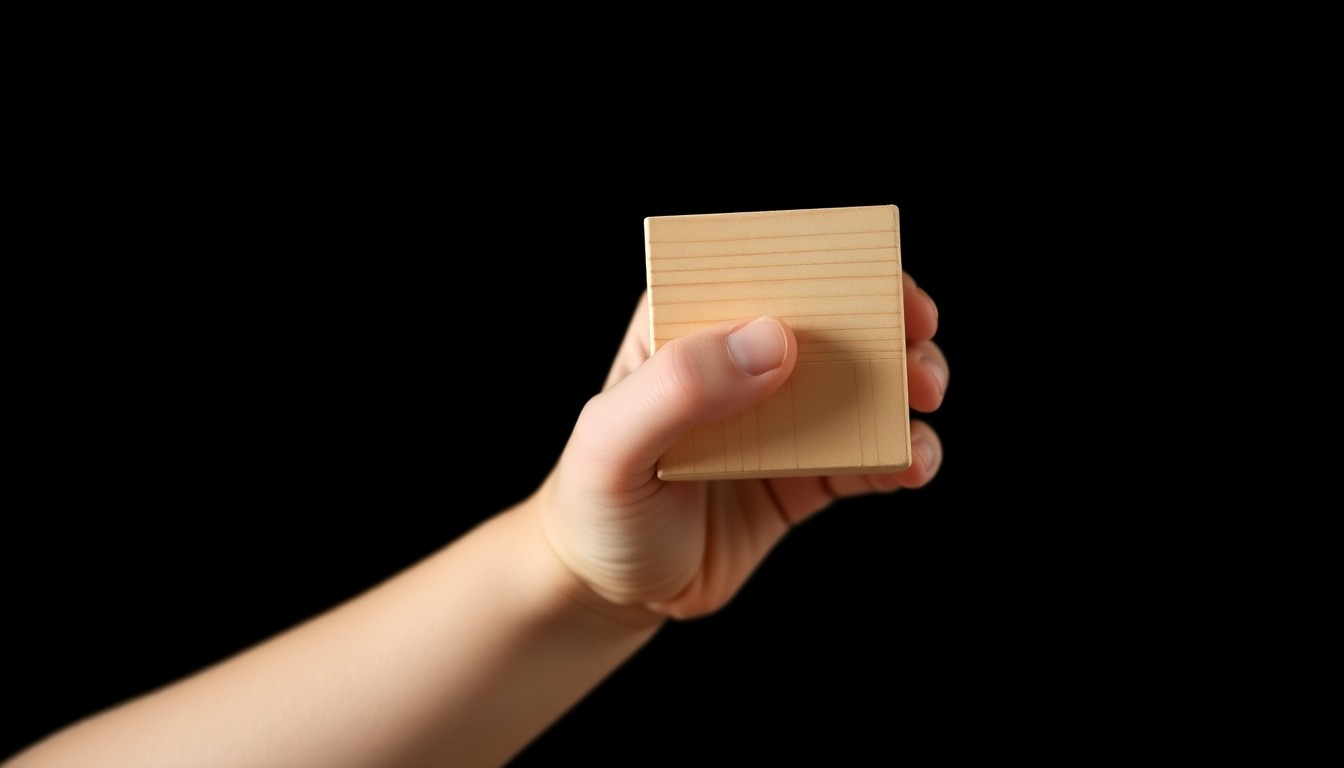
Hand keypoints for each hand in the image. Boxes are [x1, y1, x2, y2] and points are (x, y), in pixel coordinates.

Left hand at [537, 275, 945, 619]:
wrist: (607, 596)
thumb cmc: (595, 508)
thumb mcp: (612, 444)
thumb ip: (680, 388)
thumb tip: (775, 338)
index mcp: (687, 329)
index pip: (763, 271)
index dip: (831, 267)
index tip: (882, 285)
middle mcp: (740, 365)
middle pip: (831, 320)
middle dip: (888, 322)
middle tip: (918, 347)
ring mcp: (780, 421)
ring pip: (863, 384)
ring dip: (907, 382)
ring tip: (924, 399)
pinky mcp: (806, 478)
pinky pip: (868, 457)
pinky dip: (903, 455)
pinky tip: (914, 465)